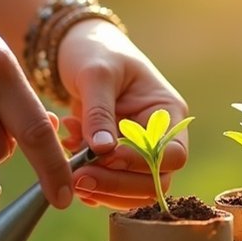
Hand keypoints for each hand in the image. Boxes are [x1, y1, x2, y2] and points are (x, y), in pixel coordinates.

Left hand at [56, 19, 188, 209]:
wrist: (78, 49)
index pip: (173, 155)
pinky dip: (88, 182)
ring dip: (100, 188)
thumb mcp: (96, 74)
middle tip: (78, 177)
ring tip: (69, 168)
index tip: (106, 156)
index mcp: (167, 113)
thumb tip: (103, 151)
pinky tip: (68, 161)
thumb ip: (99, 112)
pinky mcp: (115, 161)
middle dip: (116, 184)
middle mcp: (159, 138)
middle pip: (154, 181)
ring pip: (131, 192)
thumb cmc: (96, 52)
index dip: (143, 163)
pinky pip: (109, 187)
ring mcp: (138, 152)